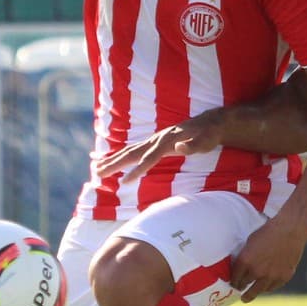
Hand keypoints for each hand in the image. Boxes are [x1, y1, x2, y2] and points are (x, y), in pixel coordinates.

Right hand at [94, 112, 226, 182]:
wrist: (210, 123)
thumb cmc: (208, 136)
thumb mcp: (206, 142)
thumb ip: (193, 146)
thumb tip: (179, 147)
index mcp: (167, 141)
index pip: (149, 158)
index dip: (137, 170)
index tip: (124, 182)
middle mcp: (157, 139)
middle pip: (132, 153)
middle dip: (114, 164)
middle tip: (97, 173)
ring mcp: (154, 140)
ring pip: (129, 150)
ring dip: (112, 160)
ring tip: (96, 169)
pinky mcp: (154, 142)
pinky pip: (133, 150)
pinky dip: (120, 155)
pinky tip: (111, 160)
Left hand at [229, 210, 306, 301]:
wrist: (291, 229)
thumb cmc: (269, 231)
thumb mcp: (250, 242)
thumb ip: (245, 256)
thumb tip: (240, 267)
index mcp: (245, 261)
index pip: (235, 278)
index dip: (233, 282)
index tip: (234, 285)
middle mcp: (257, 271)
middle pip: (245, 286)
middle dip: (241, 290)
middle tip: (241, 294)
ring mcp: (271, 276)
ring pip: (259, 290)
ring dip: (254, 293)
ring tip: (250, 295)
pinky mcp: (283, 277)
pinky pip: (272, 287)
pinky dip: (268, 287)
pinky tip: (265, 287)